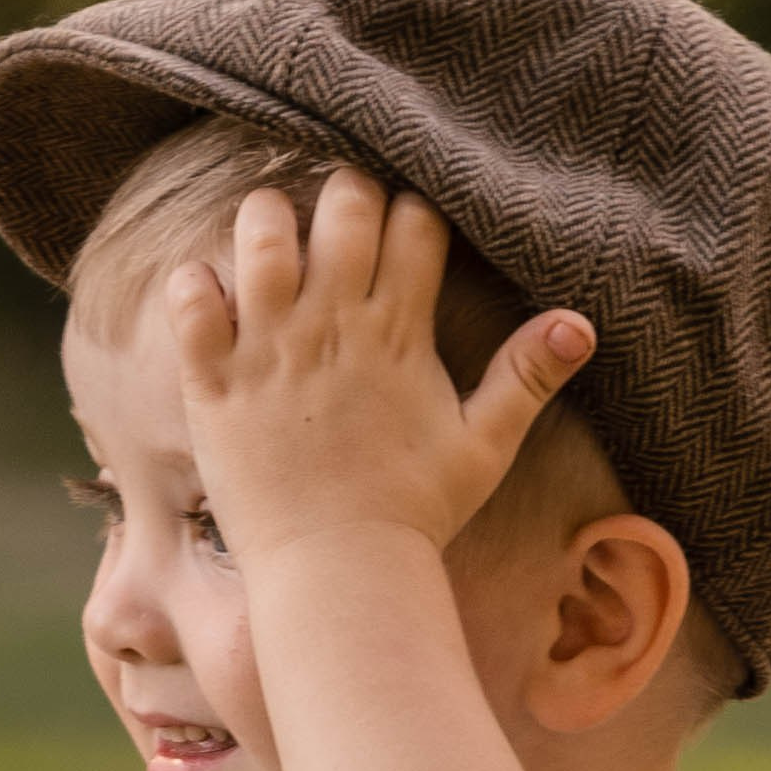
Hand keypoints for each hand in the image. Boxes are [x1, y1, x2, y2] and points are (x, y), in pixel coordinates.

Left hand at [165, 168, 595, 564]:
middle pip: (343, 206)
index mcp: (400, 332)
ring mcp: (268, 349)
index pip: (413, 221)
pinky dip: (195, 282)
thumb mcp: (483, 446)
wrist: (336, 572)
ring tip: (272, 245)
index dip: (410, 213)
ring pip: (261, 233)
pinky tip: (209, 296)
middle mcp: (333, 326)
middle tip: (338, 225)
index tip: (401, 235)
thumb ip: (526, 378)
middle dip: (343, 198)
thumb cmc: (413, 512)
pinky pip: (190, 296)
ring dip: (266, 222)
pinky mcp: (214, 381)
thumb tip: (580, 323)